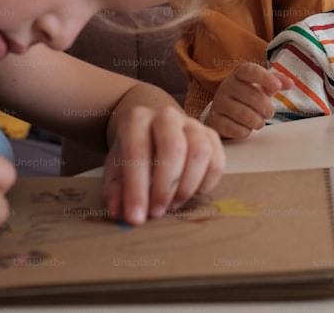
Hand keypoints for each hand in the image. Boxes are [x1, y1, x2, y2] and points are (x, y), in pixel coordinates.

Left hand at [102, 105, 223, 225]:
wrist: (151, 128)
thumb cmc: (133, 152)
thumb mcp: (116, 168)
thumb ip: (116, 191)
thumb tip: (120, 214)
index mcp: (137, 119)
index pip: (138, 152)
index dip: (137, 188)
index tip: (136, 218)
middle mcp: (166, 116)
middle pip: (174, 147)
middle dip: (165, 187)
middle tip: (157, 212)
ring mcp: (192, 123)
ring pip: (200, 152)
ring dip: (187, 186)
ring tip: (173, 205)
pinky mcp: (211, 135)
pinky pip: (218, 161)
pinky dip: (207, 184)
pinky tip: (191, 194)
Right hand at [204, 62, 292, 139]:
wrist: (223, 113)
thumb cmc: (246, 97)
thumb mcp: (262, 87)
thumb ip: (276, 82)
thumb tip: (290, 82)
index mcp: (239, 75)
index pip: (251, 71)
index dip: (265, 78)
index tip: (278, 87)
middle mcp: (226, 86)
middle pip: (252, 96)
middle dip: (266, 108)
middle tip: (268, 113)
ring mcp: (218, 103)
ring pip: (245, 115)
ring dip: (258, 122)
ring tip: (258, 121)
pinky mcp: (215, 120)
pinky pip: (237, 129)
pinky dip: (246, 131)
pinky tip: (245, 127)